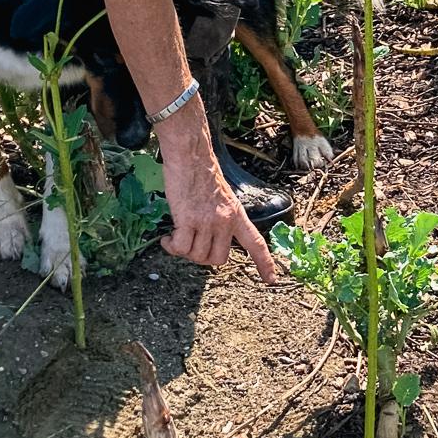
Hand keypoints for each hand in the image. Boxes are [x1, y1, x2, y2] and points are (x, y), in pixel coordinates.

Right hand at [161, 144, 278, 279]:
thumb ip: (221, 218)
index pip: (256, 243)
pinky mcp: (188, 220)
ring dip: (184, 252)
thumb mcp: (222, 197)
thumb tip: (210, 238)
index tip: (271, 280)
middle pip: (219, 259)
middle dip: (203, 258)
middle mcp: (225, 222)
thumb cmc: (202, 174)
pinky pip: (180, 247)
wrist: (191, 157)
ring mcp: (207, 222)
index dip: (265, 263)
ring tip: (175, 238)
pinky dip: (171, 247)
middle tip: (191, 246)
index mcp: (237, 215)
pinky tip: (166, 238)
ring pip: (198, 256)